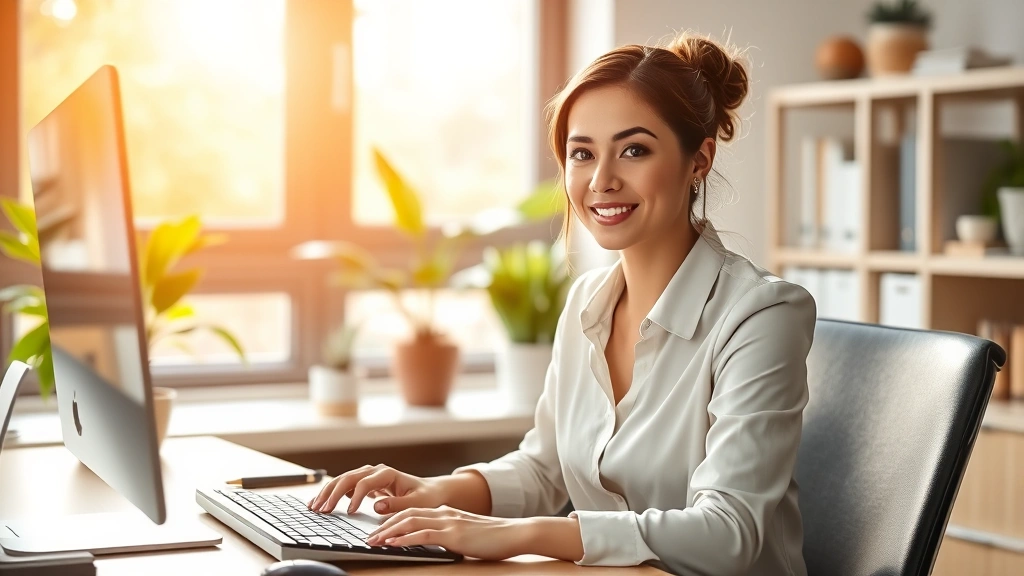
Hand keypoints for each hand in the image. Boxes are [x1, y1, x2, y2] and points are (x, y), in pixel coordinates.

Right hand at [307, 464, 445, 514]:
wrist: (429, 491)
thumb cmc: (424, 497)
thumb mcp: (416, 503)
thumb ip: (397, 505)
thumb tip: (376, 506)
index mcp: (387, 474)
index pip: (365, 482)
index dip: (355, 497)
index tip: (349, 512)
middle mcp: (376, 471)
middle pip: (348, 478)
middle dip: (332, 493)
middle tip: (321, 510)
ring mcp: (369, 475)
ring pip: (343, 480)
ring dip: (328, 492)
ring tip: (314, 506)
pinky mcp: (366, 482)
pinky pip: (345, 485)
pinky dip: (332, 493)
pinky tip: (323, 503)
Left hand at [366, 506, 531, 560]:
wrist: (515, 533)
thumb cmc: (494, 537)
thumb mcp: (466, 533)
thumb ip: (449, 534)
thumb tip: (433, 542)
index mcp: (446, 512)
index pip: (413, 512)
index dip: (393, 520)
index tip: (379, 530)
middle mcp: (444, 513)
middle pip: (406, 515)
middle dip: (385, 525)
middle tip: (369, 536)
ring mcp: (449, 522)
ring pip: (411, 522)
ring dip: (389, 532)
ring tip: (374, 541)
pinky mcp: (454, 534)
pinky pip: (424, 535)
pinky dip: (405, 538)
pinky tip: (394, 543)